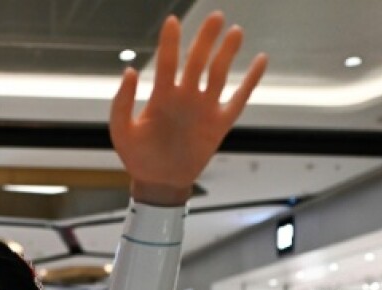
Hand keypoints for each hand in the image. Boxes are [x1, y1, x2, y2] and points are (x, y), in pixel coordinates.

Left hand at [110, 12, 266, 204]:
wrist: (158, 182)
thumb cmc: (137, 156)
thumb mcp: (121, 131)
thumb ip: (122, 102)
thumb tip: (129, 71)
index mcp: (161, 95)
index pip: (167, 62)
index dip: (170, 42)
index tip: (172, 20)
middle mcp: (185, 96)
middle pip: (197, 61)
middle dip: (205, 39)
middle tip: (215, 15)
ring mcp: (204, 108)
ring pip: (218, 74)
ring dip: (227, 53)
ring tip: (235, 31)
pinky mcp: (220, 123)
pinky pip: (239, 98)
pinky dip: (251, 81)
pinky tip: (260, 60)